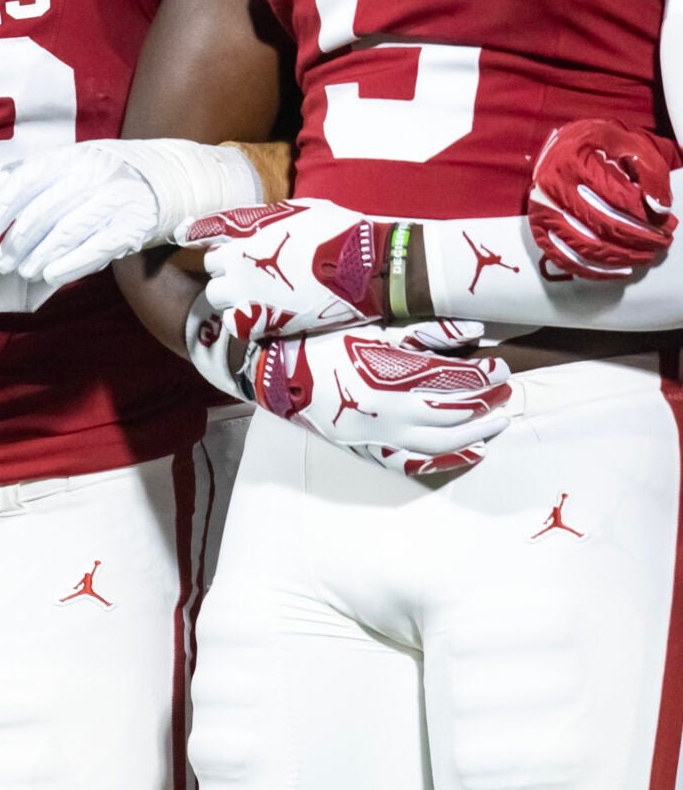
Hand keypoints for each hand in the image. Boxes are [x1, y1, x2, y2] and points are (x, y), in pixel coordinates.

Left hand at [0, 139, 265, 287]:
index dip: (0, 211)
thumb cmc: (96, 177)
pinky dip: (71, 265)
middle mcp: (92, 174)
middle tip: (3, 263)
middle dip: (18, 242)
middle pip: (44, 211)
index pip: (25, 182)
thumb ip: (17, 179)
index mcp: (69, 157)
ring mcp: (115, 199)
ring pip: (68, 232)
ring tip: (23, 272)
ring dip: (40, 257)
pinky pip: (98, 248)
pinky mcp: (133, 225)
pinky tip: (51, 277)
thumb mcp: (59, 170)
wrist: (160, 179)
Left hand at [188, 198, 392, 339]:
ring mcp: (248, 296)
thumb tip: (239, 219)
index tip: (181, 234)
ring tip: (256, 291)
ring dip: (231, 294)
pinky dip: (241, 319)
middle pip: (212, 267)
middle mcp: (237, 266)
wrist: (367, 270)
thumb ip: (260, 217)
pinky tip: (258, 313)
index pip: (202, 231)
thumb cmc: (335, 233)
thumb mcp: (294, 210)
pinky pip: (233, 324)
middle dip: (226, 267)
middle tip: (250, 267)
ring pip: (218, 297)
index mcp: (244, 234)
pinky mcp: (262, 323)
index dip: (191, 232)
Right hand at [243, 319, 514, 476]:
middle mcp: (393, 408)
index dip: (485, 375)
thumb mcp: (378, 330)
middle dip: (486, 402)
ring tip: (497, 424)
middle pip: (455, 411)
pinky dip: (450, 457)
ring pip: (443, 440)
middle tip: (506, 394)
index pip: (456, 378)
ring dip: (476, 433)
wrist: (283, 376)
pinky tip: (472, 450)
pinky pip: (419, 458)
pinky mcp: (374, 446)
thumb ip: (427, 332)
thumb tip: (475, 330)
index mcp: (394, 374)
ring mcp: (383, 432)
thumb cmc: (331, 345)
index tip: (501, 368)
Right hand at [529, 118, 677, 280]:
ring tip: (645, 256)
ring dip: (620, 258)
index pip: (616, 200)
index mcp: (572, 164)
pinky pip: (564, 258)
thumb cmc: (598, 145)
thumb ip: (650, 173)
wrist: (564, 145)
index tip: (668, 225)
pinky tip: (619, 270)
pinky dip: (593, 269)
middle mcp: (550, 189)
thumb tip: (659, 210)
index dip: (646, 218)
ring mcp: (541, 211)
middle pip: (601, 226)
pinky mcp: (539, 228)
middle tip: (662, 242)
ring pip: (584, 247)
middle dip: (638, 240)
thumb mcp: (630, 145)